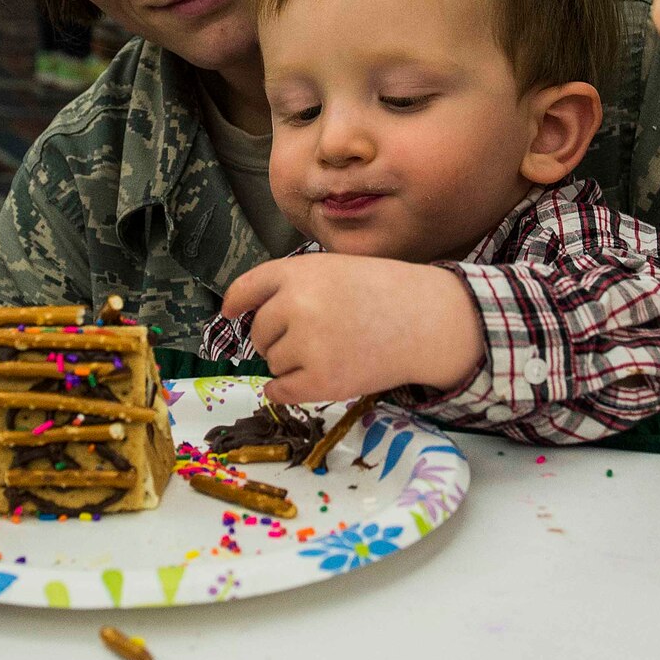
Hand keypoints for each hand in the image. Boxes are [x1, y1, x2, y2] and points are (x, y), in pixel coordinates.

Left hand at [219, 254, 483, 403]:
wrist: (427, 320)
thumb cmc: (384, 292)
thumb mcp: (335, 269)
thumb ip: (293, 284)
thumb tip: (242, 315)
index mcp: (301, 272)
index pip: (247, 289)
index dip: (237, 303)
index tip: (232, 312)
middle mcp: (298, 304)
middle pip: (260, 332)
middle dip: (279, 336)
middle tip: (318, 332)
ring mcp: (309, 343)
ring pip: (273, 361)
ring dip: (293, 361)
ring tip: (334, 347)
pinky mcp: (321, 380)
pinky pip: (280, 390)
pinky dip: (287, 388)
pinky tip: (311, 377)